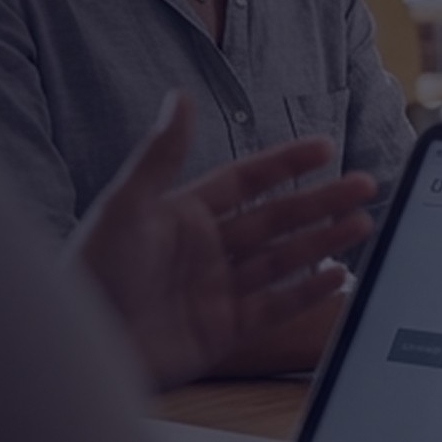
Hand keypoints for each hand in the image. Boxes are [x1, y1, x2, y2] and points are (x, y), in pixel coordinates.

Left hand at [64, 93, 367, 389]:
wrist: (77, 345)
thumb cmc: (89, 272)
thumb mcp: (126, 205)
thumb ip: (162, 153)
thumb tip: (181, 95)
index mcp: (183, 213)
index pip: (246, 180)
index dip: (286, 163)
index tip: (325, 147)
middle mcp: (205, 250)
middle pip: (276, 218)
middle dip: (321, 201)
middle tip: (364, 184)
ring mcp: (216, 291)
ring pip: (283, 259)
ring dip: (323, 240)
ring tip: (361, 223)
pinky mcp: (222, 331)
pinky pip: (274, 307)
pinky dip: (307, 293)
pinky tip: (335, 274)